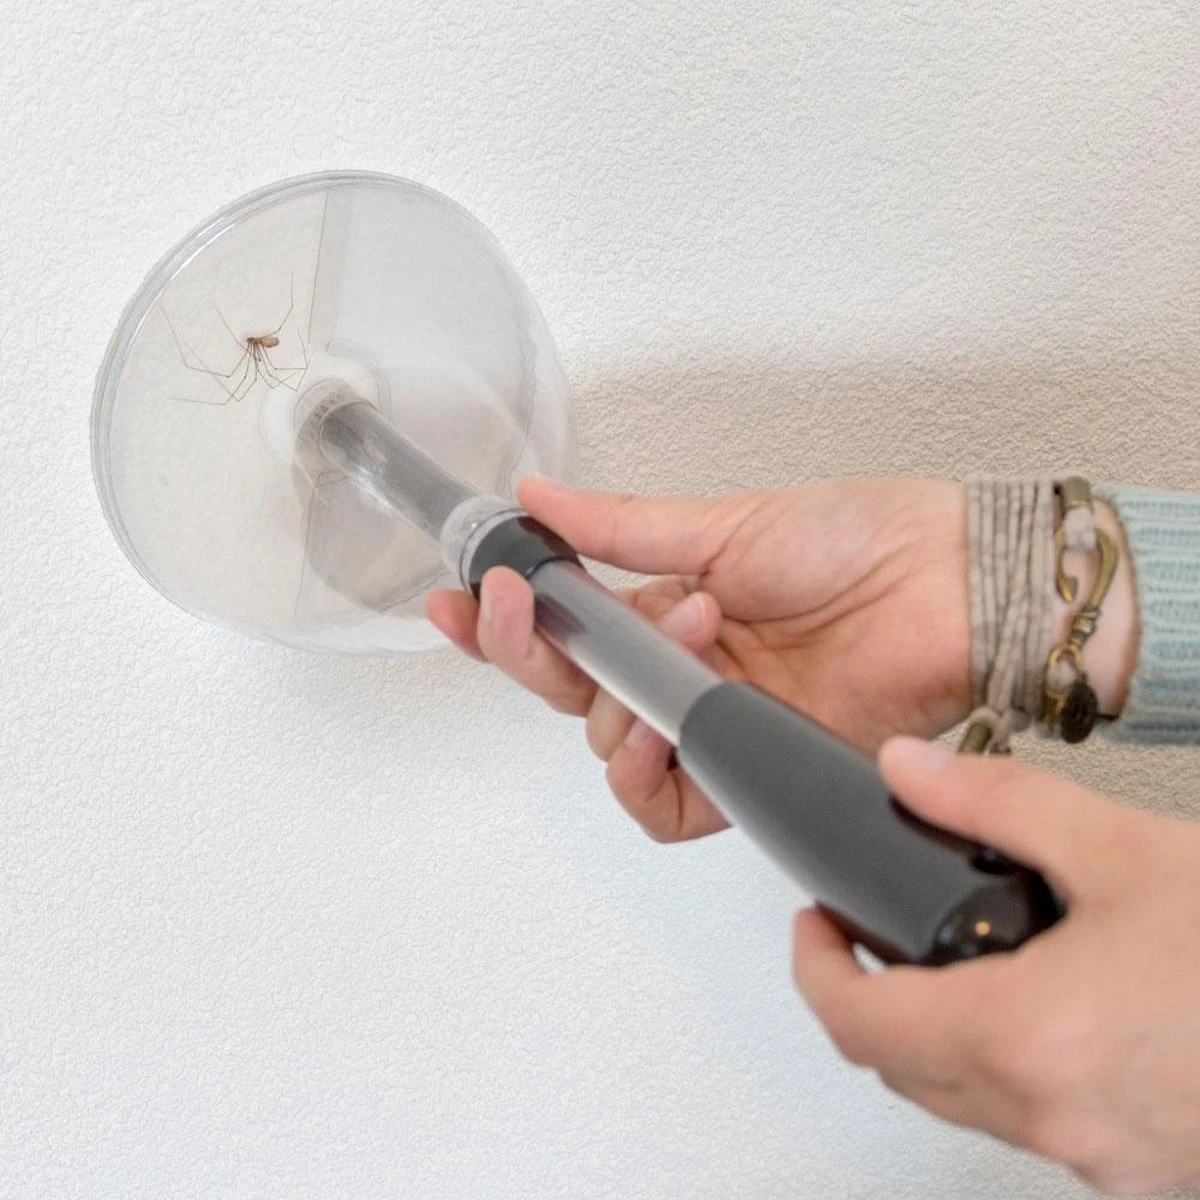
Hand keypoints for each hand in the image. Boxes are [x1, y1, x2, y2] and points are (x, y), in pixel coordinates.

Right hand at [427, 475, 971, 841]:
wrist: (951, 585)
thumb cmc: (856, 541)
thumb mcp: (727, 523)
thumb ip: (624, 527)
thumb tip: (536, 496)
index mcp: (667, 608)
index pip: (563, 627)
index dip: (503, 621)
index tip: (457, 597)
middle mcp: (681, 671)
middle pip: (568, 691)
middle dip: (528, 652)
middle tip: (518, 603)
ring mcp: (712, 723)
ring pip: (607, 746)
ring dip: (612, 694)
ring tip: (682, 628)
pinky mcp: (751, 770)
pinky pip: (666, 804)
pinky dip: (642, 772)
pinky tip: (659, 726)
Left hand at [793, 738, 1199, 1195]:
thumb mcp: (1123, 849)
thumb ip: (996, 802)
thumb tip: (905, 768)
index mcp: (1028, 1040)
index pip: (858, 1024)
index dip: (814, 968)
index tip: (815, 925)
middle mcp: (1056, 1120)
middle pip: (902, 1068)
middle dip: (867, 999)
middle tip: (867, 936)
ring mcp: (1103, 1160)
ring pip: (965, 1102)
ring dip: (934, 1034)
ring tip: (949, 957)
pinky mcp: (1146, 1169)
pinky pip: (1036, 1123)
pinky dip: (1007, 1066)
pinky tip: (1045, 1005)